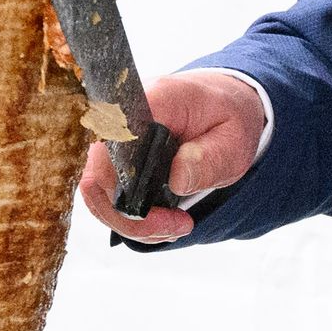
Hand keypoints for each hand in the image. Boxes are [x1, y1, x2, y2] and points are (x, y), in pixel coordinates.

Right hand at [76, 68, 265, 241]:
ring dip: (131, 222)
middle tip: (176, 228)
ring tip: (173, 226)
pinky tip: (161, 220)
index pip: (115, 148)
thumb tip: (176, 180)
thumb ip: (209, 159)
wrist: (221, 103)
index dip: (128, 191)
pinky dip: (130, 215)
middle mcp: (122, 118)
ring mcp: (112, 138)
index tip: (169, 216)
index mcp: (153, 103)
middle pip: (97, 178)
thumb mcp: (234, 141)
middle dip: (132, 219)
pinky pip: (105, 193)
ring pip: (97, 192)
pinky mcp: (113, 156)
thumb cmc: (227, 118)